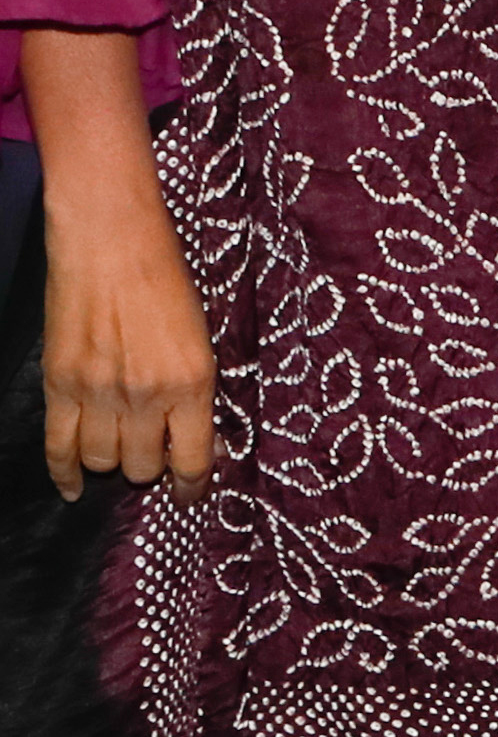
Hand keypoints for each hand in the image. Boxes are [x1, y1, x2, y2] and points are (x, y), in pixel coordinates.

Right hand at [39, 160, 213, 503]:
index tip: (192, 494)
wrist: (113, 242)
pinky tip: (75, 486)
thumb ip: (196, 387)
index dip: (194, 486)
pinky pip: (58, 449)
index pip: (194, 458)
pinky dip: (66, 474)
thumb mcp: (202, 335)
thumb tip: (196, 438)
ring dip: (113, 461)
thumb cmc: (167, 279)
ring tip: (122, 445)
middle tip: (155, 451)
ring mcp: (98, 394)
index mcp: (192, 381)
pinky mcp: (60, 386)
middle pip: (144, 466)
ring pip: (103, 461)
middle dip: (152, 465)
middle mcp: (145, 396)